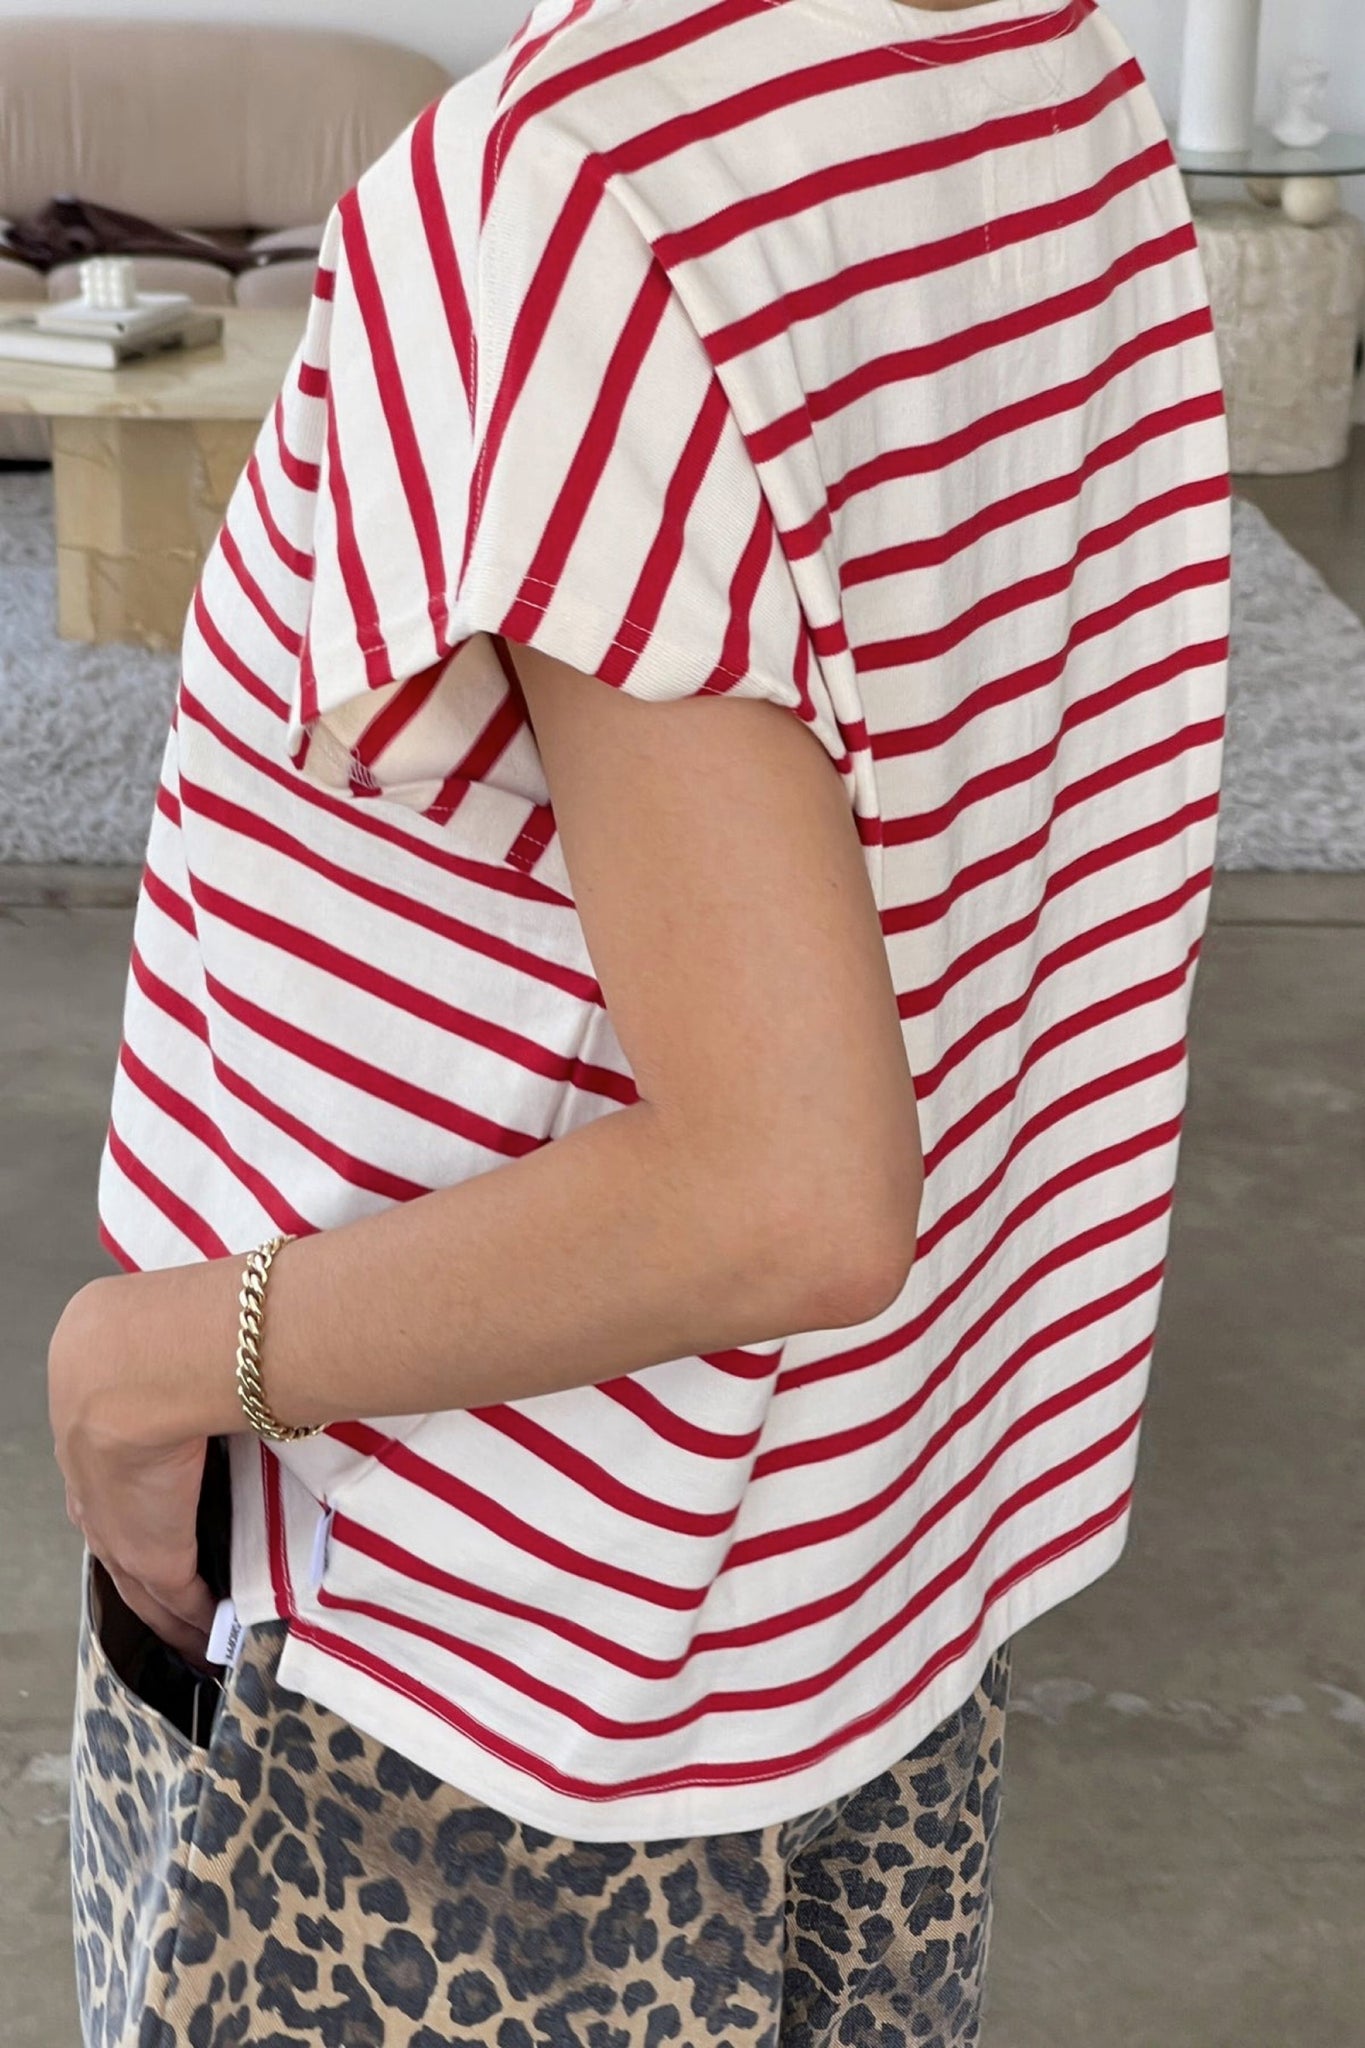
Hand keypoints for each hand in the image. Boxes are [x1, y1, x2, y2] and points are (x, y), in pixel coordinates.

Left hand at [49, 1277, 218, 1669]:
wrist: (133, 1367)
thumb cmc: (152, 1336)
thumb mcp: (154, 1348)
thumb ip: (182, 1356)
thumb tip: (217, 1342)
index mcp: (90, 1442)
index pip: (108, 1496)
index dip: (130, 1519)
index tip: (154, 1535)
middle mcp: (96, 1494)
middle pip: (120, 1555)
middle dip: (148, 1582)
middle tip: (178, 1604)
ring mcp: (122, 1529)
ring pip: (143, 1587)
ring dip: (172, 1612)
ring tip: (200, 1632)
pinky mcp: (155, 1554)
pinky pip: (178, 1602)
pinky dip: (198, 1622)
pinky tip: (218, 1633)